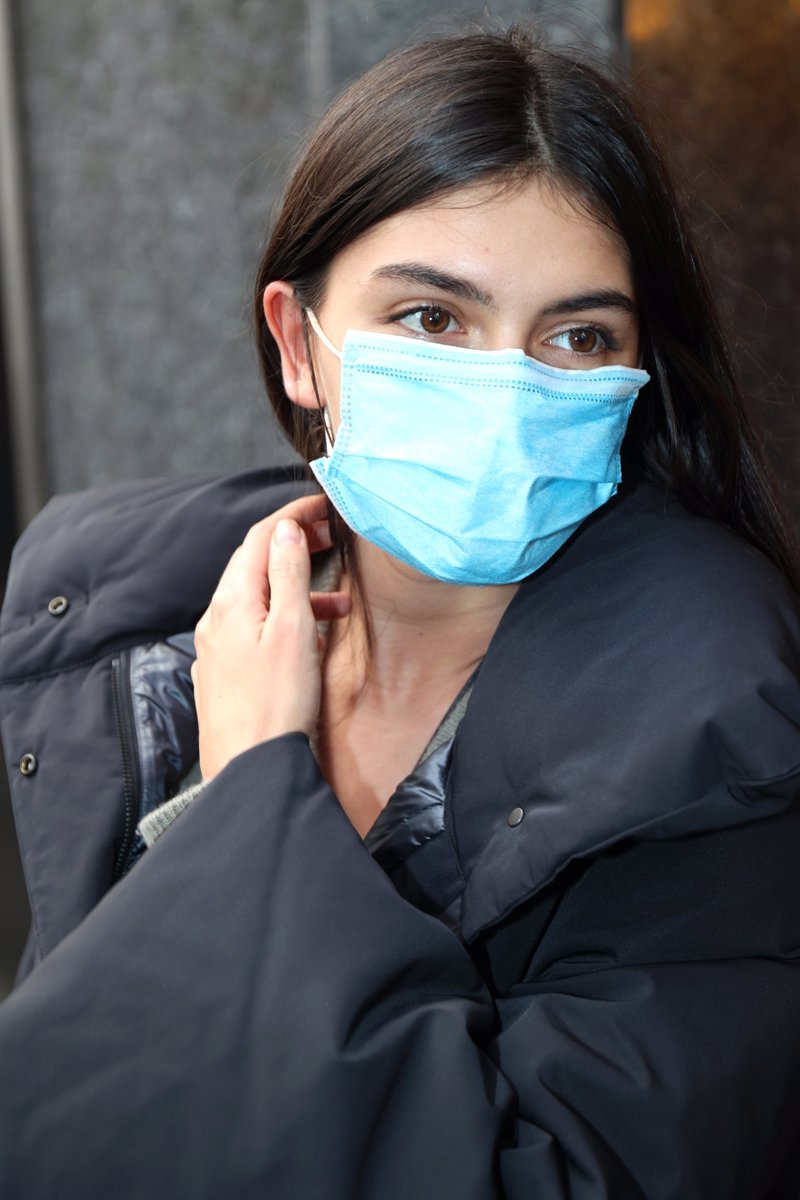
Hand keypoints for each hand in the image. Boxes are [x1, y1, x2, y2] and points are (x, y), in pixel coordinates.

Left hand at [192, 493, 350, 779]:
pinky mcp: (224, 675)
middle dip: (293, 547)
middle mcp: (216, 620)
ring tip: (338, 604)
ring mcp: (216, 649)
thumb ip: (289, 575)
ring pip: (257, 600)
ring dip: (296, 590)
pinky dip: (283, 620)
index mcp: (232, 602)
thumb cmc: (275, 705)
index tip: (323, 505)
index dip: (291, 514)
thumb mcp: (292, 631)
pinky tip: (307, 639)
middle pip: (253, 566)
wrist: (248, 770)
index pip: (259, 539)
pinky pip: (253, 630)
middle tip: (331, 538)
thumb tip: (285, 529)